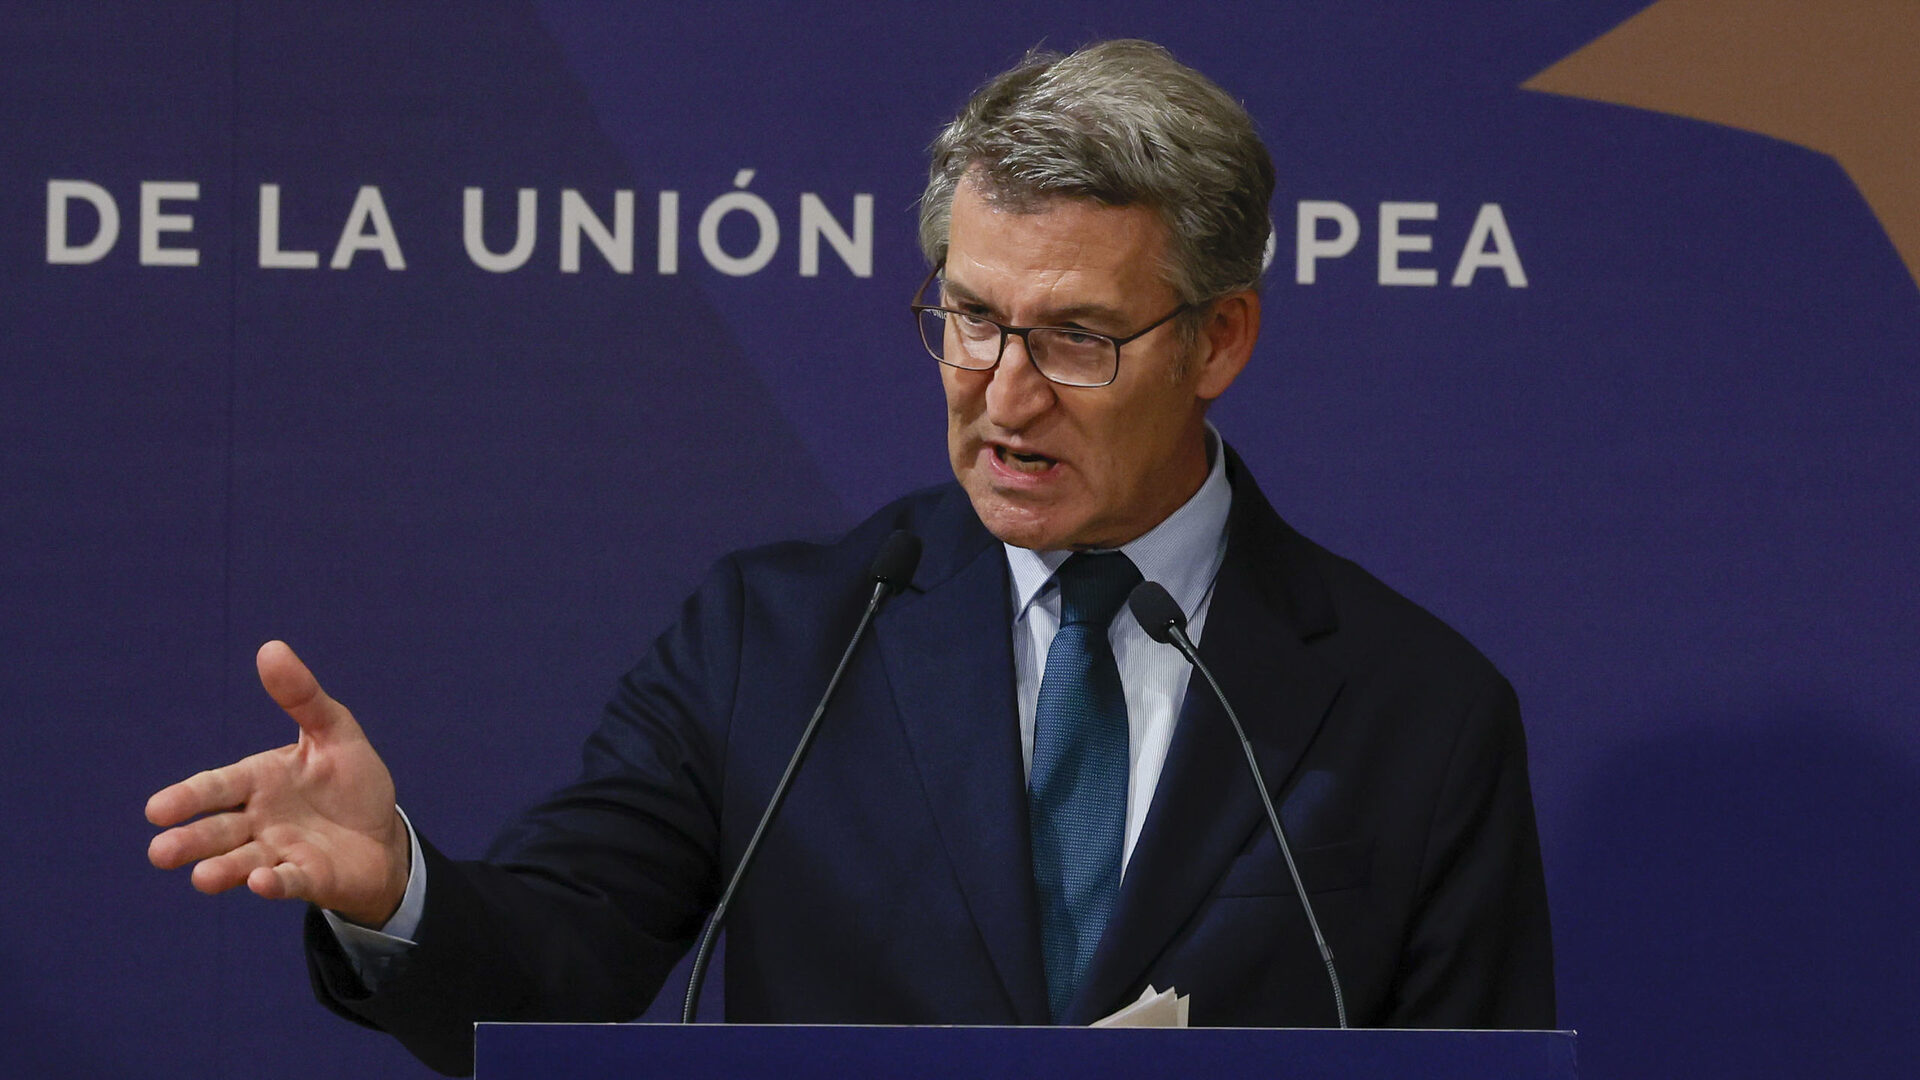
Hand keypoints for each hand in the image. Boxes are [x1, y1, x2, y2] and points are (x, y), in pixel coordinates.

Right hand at [146, 640, 410, 926]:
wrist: (384, 835)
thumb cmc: (350, 783)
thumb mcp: (334, 731)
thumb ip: (302, 696)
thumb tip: (270, 648)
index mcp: (258, 782)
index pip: (216, 787)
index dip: (187, 798)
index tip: (156, 810)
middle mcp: (259, 821)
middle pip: (217, 831)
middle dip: (190, 841)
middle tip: (160, 852)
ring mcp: (281, 852)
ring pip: (243, 862)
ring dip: (222, 870)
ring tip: (201, 878)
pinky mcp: (310, 878)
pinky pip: (290, 881)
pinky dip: (276, 882)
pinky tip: (262, 882)